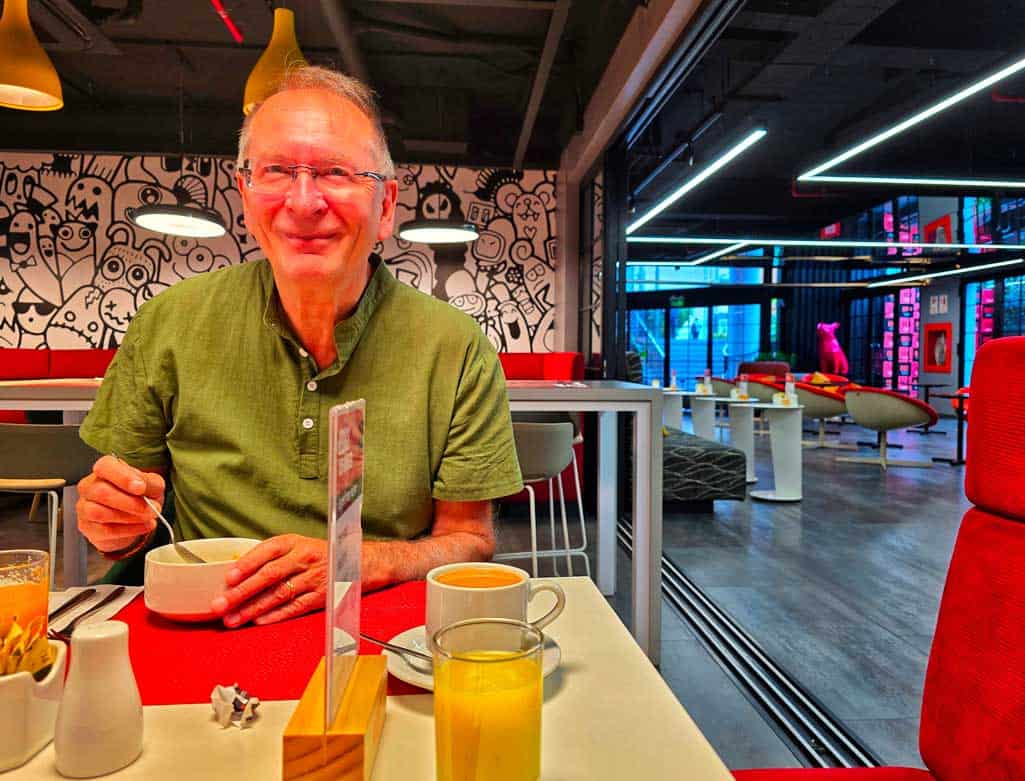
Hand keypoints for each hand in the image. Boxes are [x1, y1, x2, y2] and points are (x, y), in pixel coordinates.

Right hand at [76, 455, 164, 552]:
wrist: (134, 518)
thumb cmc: (139, 495)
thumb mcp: (151, 484)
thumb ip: (149, 482)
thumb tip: (142, 486)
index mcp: (105, 469)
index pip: (105, 467)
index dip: (123, 477)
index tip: (141, 488)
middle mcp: (89, 486)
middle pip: (101, 492)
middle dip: (131, 503)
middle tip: (153, 508)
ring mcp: (84, 507)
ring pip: (99, 513)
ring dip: (129, 517)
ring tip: (148, 518)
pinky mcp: (87, 526)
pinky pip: (104, 530)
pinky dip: (128, 530)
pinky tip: (142, 526)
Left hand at [210, 534, 327, 627]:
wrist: (353, 563)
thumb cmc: (316, 555)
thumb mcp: (295, 546)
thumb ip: (269, 557)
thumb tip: (234, 577)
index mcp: (294, 542)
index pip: (268, 550)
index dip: (247, 564)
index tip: (228, 578)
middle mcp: (304, 558)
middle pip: (270, 575)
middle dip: (242, 591)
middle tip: (221, 604)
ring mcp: (313, 578)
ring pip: (279, 594)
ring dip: (253, 608)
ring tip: (233, 619)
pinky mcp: (320, 596)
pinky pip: (295, 607)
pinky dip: (275, 615)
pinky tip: (258, 621)